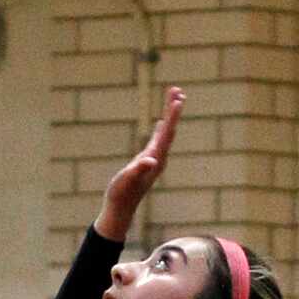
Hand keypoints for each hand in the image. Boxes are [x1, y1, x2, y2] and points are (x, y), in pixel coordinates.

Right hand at [95, 85, 185, 241]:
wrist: (121, 209)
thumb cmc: (121, 194)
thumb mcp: (127, 180)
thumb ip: (138, 169)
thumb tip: (150, 160)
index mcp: (156, 160)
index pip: (167, 133)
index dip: (172, 116)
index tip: (177, 99)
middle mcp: (158, 158)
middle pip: (169, 130)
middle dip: (173, 110)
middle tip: (177, 90)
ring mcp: (154, 160)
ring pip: (165, 133)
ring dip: (169, 116)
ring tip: (173, 99)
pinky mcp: (148, 162)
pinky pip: (158, 140)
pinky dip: (161, 129)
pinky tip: (161, 124)